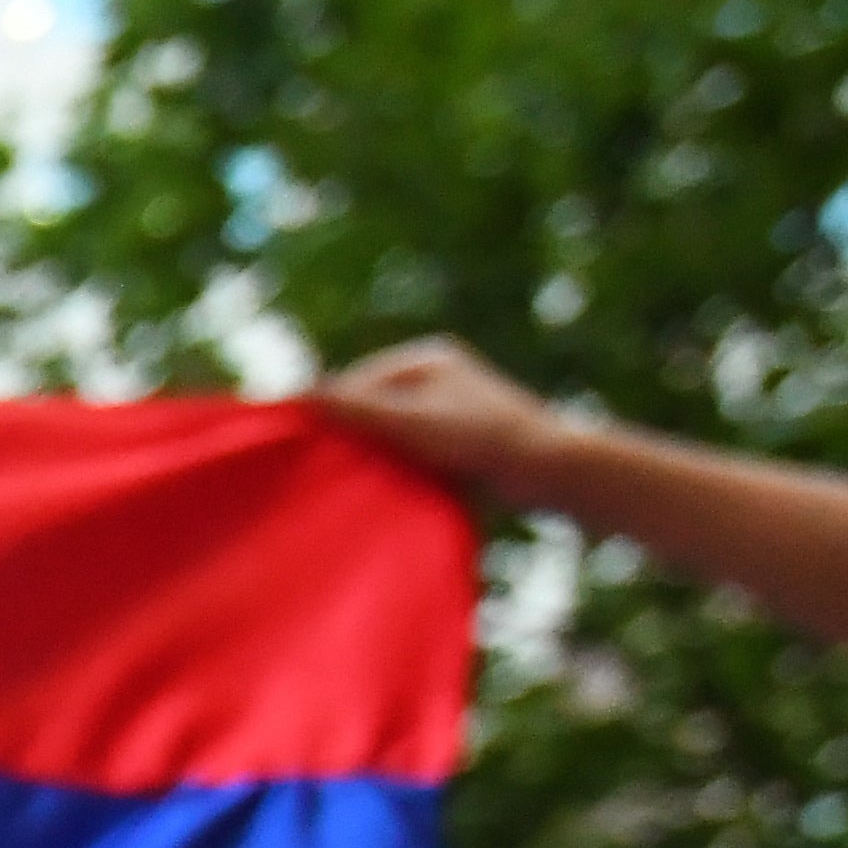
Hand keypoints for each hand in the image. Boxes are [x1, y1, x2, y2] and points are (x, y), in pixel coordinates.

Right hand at [312, 337, 576, 505]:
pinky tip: (383, 489)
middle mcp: (438, 377)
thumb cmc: (480, 438)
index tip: (299, 442)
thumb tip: (301, 396)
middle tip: (320, 467)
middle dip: (349, 433)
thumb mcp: (410, 422)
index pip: (357, 381)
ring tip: (348, 481)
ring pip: (392, 431)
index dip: (328, 410)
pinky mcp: (461, 442)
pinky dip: (395, 466)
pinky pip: (412, 450)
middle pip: (373, 405)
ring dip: (371, 454)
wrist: (549, 467)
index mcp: (426, 358)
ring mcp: (451, 409)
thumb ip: (356, 410)